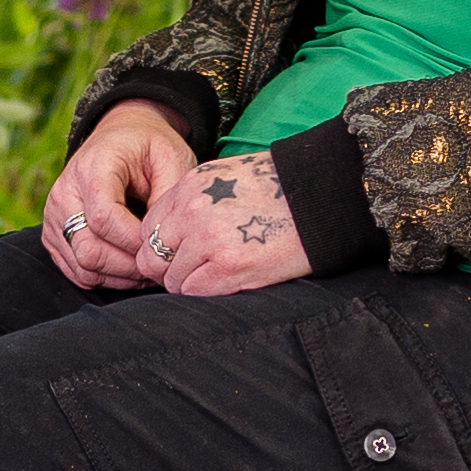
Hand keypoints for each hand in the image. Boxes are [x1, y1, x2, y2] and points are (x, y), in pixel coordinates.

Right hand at [43, 97, 196, 290]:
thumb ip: (168, 196)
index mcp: (92, 168)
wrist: (120, 137)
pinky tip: (131, 270)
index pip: (103, 218)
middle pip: (88, 249)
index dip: (133, 241)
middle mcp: (65, 193)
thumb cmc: (149, 148)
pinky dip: (106, 278)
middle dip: (128, 266)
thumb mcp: (170, 157)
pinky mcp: (54, 235)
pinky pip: (76, 271)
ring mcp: (54, 216)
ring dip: (119, 277)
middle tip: (158, 264)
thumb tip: (161, 240)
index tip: (160, 244)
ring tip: (148, 269)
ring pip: (82, 266)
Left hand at [147, 148, 312, 298]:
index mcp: (190, 186)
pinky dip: (206, 292)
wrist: (321, 196)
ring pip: (172, 280)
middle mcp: (193, 211)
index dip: (161, 247)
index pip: (149, 228)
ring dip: (190, 283)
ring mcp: (209, 239)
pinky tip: (228, 280)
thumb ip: (194, 202)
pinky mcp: (230, 266)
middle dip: (167, 270)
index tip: (177, 255)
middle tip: (191, 273)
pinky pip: (194, 291)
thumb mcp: (225, 178)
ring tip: (217, 274)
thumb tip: (171, 237)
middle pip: (152, 256)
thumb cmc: (279, 188)